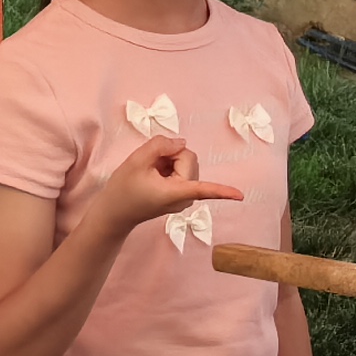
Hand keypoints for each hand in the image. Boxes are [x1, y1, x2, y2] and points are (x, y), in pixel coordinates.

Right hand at [96, 135, 244, 234]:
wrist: (114, 212)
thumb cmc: (123, 190)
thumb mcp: (137, 160)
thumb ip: (160, 145)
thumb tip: (181, 142)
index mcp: (176, 192)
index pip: (204, 189)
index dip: (223, 191)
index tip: (241, 196)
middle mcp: (185, 197)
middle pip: (189, 159)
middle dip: (171, 155)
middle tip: (150, 164)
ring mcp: (184, 197)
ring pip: (185, 162)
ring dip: (168, 160)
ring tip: (150, 171)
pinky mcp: (181, 194)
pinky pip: (181, 169)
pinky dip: (168, 166)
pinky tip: (153, 174)